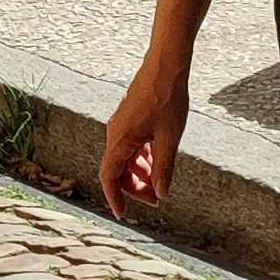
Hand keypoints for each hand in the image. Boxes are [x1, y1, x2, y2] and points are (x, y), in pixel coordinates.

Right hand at [100, 50, 192, 215]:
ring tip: (158, 182)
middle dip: (133, 187)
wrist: (165, 65)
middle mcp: (115, 133)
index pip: (109, 177)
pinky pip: (130, 145)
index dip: (114, 197)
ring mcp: (122, 125)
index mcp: (120, 140)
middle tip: (154, 199)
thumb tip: (161, 193)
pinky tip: (157, 160)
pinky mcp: (130, 118)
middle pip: (117, 170)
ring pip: (125, 158)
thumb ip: (164, 168)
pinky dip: (141, 158)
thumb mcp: (170, 138)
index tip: (123, 214)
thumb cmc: (167, 98)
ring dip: (139, 173)